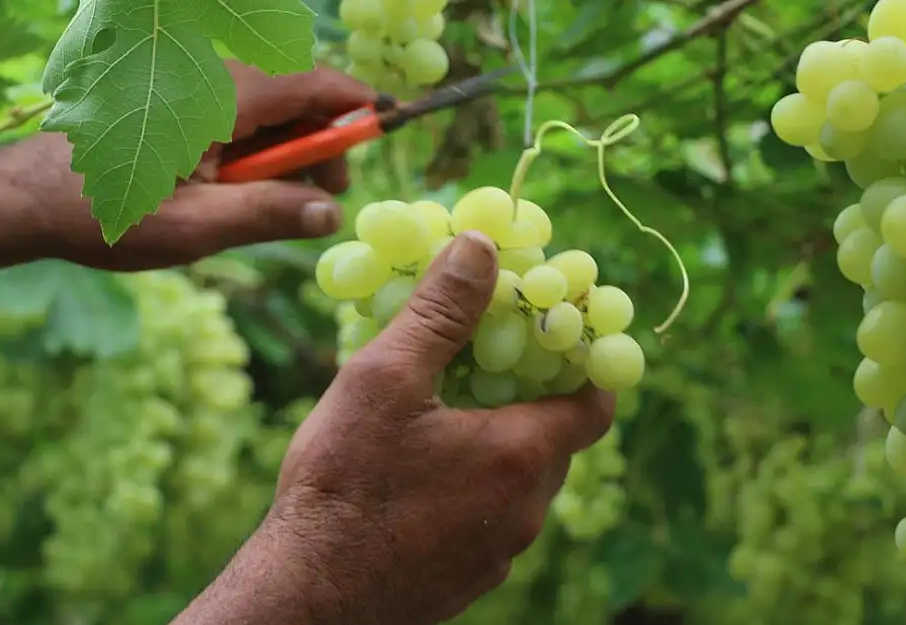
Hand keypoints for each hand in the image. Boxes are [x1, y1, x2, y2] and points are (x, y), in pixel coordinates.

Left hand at [50, 61, 373, 270]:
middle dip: (320, 141)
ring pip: (267, 105)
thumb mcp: (197, 227)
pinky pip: (235, 112)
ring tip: (275, 200)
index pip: (314, 83)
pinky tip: (236, 186)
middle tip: (320, 196)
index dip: (358, 104)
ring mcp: (189, 87)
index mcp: (221, 99)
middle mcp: (209, 79)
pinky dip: (254, 146)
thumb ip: (271, 214)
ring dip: (285, 148)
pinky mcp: (174, 101)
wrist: (25, 200)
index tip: (390, 125)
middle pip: (295, 93)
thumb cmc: (107, 215)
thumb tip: (330, 211)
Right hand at [265, 232, 615, 623]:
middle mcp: (527, 509)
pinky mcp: (469, 578)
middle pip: (556, 438)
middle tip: (486, 359)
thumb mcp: (386, 379)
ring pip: (521, 480)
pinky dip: (474, 482)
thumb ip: (441, 312)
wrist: (308, 596)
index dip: (586, 361)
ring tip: (443, 410)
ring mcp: (500, 551)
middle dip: (531, 394)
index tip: (554, 333)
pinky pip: (490, 515)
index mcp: (522, 455)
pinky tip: (419, 469)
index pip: (597, 402)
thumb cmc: (345, 485)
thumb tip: (479, 247)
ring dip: (498, 439)